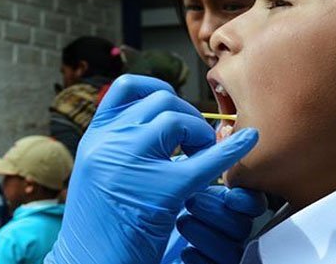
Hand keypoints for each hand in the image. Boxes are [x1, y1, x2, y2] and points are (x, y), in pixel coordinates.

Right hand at [45, 75, 258, 263]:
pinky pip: (204, 161)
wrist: (89, 263)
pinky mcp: (160, 190)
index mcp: (93, 137)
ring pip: (178, 121)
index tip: (173, 105)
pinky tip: (247, 144)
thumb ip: (119, 145)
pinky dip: (230, 150)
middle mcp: (108, 143)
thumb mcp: (97, 172)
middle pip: (160, 102)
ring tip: (202, 156)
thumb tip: (159, 124)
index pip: (126, 88)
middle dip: (187, 116)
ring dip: (200, 134)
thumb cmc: (98, 225)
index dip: (156, 89)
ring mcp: (131, 163)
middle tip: (195, 142)